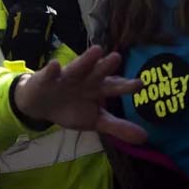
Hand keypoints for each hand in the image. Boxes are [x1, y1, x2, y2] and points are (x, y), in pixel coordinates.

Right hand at [13, 45, 146, 144]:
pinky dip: (52, 70)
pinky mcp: (48, 77)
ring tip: (97, 50)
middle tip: (118, 58)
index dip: (127, 86)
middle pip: (99, 72)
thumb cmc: (73, 108)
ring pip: (78, 67)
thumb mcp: (96, 120)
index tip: (140, 84)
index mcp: (99, 88)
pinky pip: (50, 73)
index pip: (115, 86)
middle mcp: (86, 79)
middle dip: (107, 66)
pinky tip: (55, 66)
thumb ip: (118, 127)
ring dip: (86, 59)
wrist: (43, 104)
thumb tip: (145, 138)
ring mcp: (67, 76)